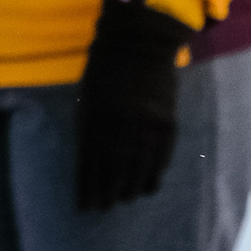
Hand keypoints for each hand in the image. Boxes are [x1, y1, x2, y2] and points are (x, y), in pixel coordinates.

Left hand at [74, 0, 190, 210]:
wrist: (139, 42)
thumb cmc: (104, 68)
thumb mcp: (86, 95)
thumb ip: (87, 127)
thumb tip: (88, 162)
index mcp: (95, 115)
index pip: (89, 162)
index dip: (86, 186)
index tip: (83, 205)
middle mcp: (121, 123)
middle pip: (113, 169)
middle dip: (106, 192)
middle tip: (102, 209)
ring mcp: (146, 123)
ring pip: (138, 168)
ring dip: (129, 188)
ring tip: (122, 201)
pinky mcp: (167, 122)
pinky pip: (160, 158)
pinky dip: (153, 175)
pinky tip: (146, 188)